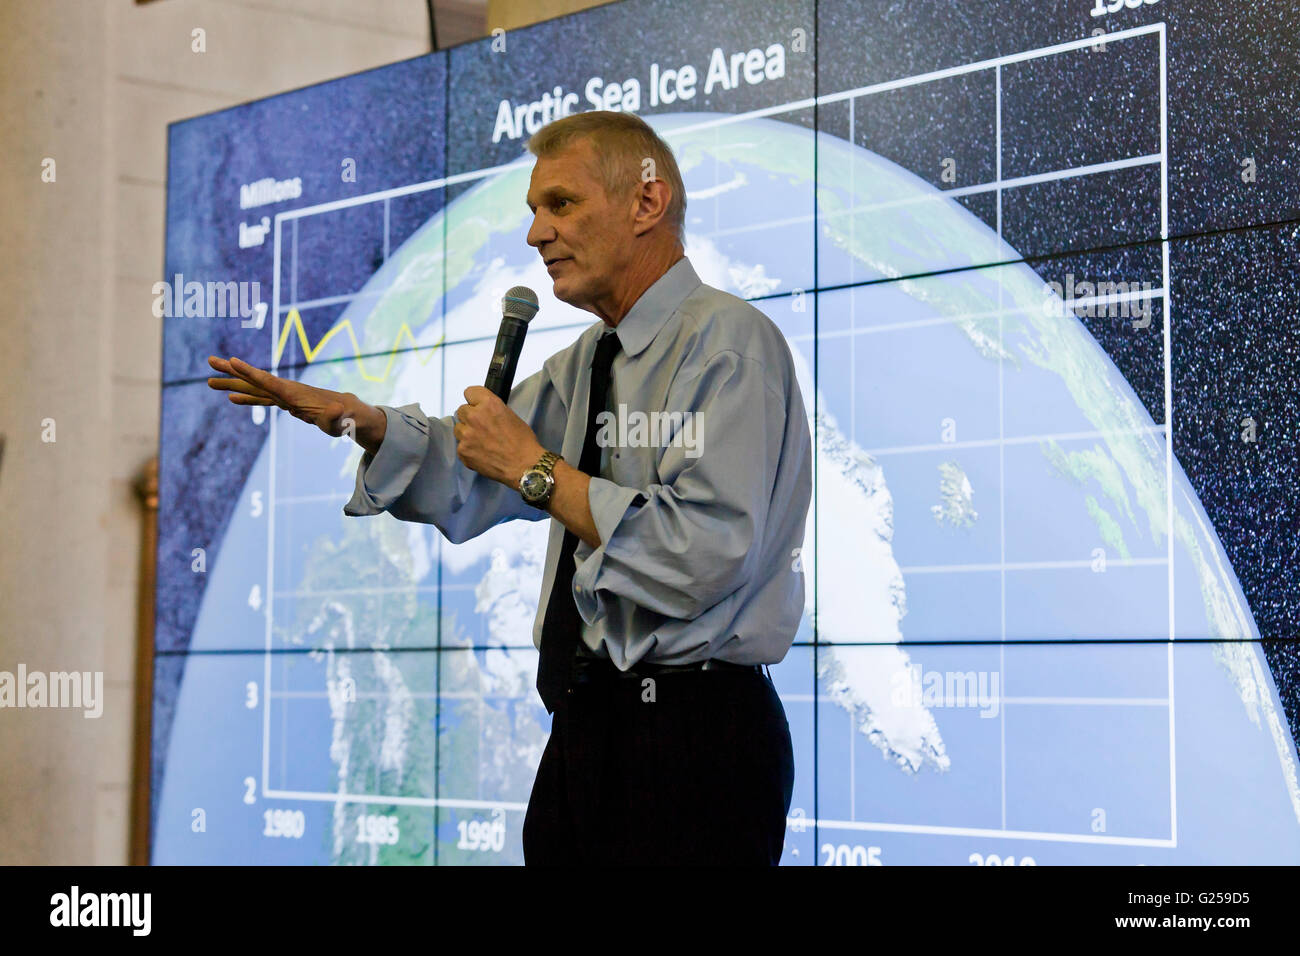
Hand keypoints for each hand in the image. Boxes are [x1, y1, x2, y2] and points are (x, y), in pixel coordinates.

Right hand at [206, 356, 386, 452]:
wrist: (348, 413)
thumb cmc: (344, 418)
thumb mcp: (340, 420)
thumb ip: (336, 416)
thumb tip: (337, 409)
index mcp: (293, 393)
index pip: (268, 381)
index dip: (250, 372)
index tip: (232, 360)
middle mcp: (285, 391)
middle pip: (254, 380)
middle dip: (232, 371)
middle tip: (209, 360)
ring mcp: (283, 396)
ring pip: (253, 389)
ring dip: (232, 384)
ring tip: (209, 381)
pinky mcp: (285, 403)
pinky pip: (260, 399)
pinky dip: (246, 398)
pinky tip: (231, 398)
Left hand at [452, 386, 544, 485]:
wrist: (524, 466)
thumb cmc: (522, 442)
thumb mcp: (511, 415)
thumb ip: (492, 409)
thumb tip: (482, 410)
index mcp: (489, 404)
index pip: (469, 392)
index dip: (474, 400)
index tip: (476, 405)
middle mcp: (475, 417)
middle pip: (462, 410)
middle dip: (470, 417)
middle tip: (482, 427)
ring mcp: (467, 435)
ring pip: (458, 428)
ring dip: (467, 432)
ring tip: (482, 441)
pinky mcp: (463, 451)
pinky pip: (460, 445)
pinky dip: (468, 449)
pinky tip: (481, 452)